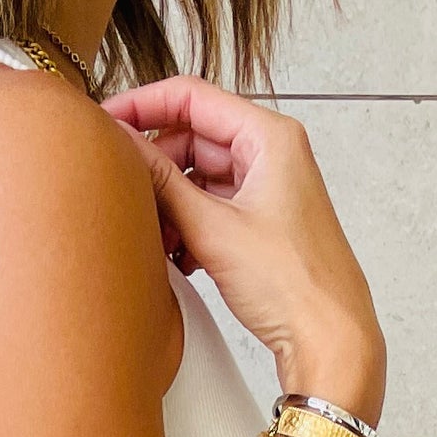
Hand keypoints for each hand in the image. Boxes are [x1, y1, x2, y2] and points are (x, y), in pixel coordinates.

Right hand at [105, 76, 386, 424]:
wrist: (330, 340)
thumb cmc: (293, 285)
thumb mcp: (212, 229)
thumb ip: (162, 183)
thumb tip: (122, 144)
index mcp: (270, 137)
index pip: (191, 97)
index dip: (143, 105)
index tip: (106, 122)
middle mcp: (272, 154)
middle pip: (193, 136)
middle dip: (157, 166)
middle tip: (126, 193)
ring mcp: (269, 188)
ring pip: (200, 176)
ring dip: (171, 202)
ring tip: (156, 234)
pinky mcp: (264, 222)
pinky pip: (214, 206)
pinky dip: (190, 224)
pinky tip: (178, 254)